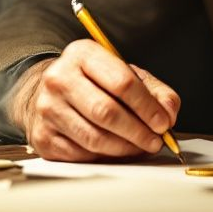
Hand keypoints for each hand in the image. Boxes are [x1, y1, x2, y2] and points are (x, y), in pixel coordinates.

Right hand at [6, 40, 180, 161]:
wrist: (46, 93)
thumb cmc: (92, 83)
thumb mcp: (123, 73)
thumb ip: (153, 90)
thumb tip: (169, 112)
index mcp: (82, 54)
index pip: (121, 82)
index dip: (147, 106)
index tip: (163, 122)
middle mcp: (59, 78)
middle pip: (106, 112)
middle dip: (138, 131)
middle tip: (156, 140)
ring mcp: (47, 109)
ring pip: (95, 138)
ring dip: (125, 148)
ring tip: (141, 147)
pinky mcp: (43, 136)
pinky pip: (82, 154)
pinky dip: (106, 157)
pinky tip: (117, 151)